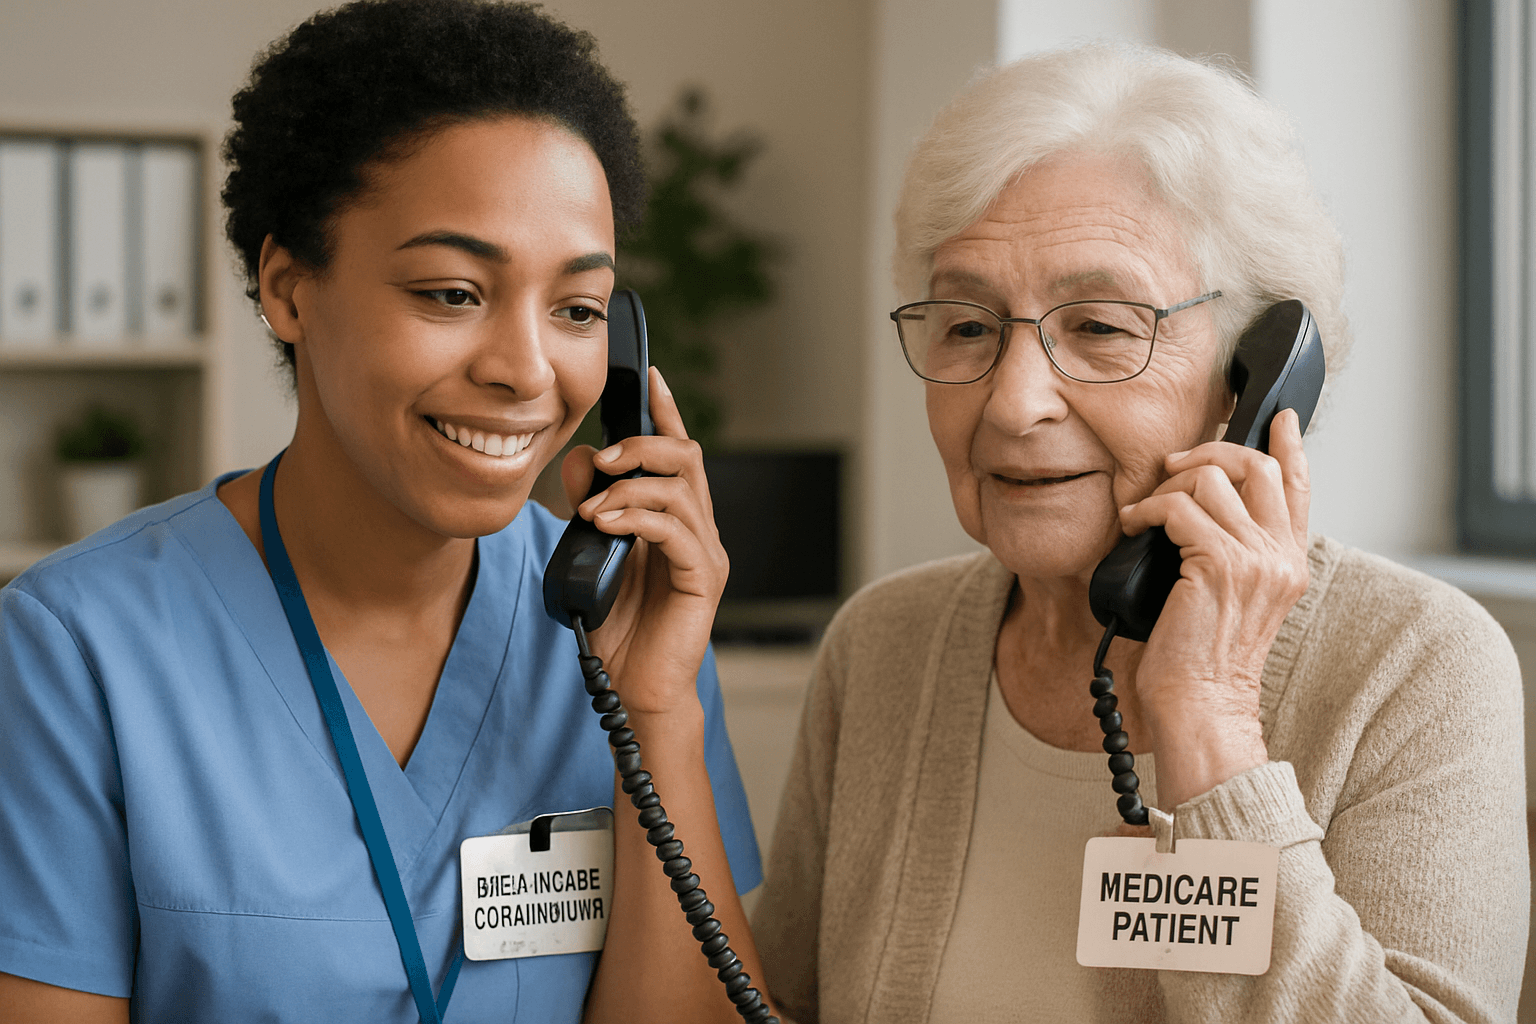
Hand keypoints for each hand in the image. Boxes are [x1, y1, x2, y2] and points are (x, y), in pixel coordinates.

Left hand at [559, 367, 727, 716]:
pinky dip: (638, 519)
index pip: (675, 452)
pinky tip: (606, 526)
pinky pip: (677, 531)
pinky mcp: (703, 580)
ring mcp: (705, 554)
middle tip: (605, 455)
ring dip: (633, 486)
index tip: (647, 373)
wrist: (635, 690)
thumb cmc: (617, 627)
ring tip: (594, 507)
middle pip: (687, 458)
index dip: (664, 410)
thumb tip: (580, 462)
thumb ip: (589, 509)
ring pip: (682, 490)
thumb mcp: (590, 556)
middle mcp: (697, 530)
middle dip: (644, 444)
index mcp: (674, 518)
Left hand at [1117, 408, 1311, 805]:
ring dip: (1167, 486)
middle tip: (1174, 466)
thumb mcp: (1235, 598)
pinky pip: (1178, 508)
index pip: (1299, 486)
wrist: (1201, 704)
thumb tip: (1204, 506)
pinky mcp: (1218, 564)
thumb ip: (1236, 552)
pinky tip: (1133, 526)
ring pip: (1211, 480)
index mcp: (1290, 562)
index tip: (1280, 417)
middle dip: (1209, 452)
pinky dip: (1147, 510)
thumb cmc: (1203, 658)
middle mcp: (1280, 556)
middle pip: (1255, 466)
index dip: (1289, 445)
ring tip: (1144, 511)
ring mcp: (1254, 559)